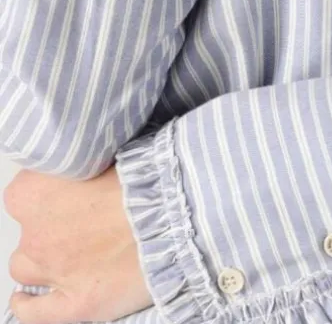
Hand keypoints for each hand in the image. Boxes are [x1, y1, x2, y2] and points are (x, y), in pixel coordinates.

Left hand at [4, 165, 152, 323]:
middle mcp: (35, 234)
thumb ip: (82, 165)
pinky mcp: (75, 303)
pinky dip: (27, 306)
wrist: (175, 214)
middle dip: (48, 228)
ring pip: (25, 269)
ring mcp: (53, 272)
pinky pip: (34, 312)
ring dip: (40, 262)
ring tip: (61, 255)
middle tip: (80, 220)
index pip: (24, 192)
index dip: (48, 192)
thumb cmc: (145, 178)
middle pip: (27, 232)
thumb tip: (84, 166)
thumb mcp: (105, 155)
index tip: (68, 190)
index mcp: (35, 192)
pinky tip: (26, 299)